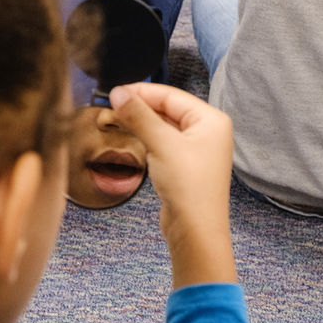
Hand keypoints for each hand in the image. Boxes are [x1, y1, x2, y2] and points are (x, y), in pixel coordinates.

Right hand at [109, 83, 235, 287]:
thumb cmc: (189, 187)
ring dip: (140, 121)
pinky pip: (162, 142)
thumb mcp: (162, 144)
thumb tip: (118, 93)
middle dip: (139, 106)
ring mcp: (196, 149)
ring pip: (163, 125)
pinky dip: (145, 136)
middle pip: (167, 109)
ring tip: (115, 117)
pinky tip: (130, 134)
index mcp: (211, 120)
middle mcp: (207, 131)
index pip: (171, 95)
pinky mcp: (184, 165)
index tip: (115, 92)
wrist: (195, 230)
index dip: (142, 92)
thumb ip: (139, 116)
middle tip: (111, 104)